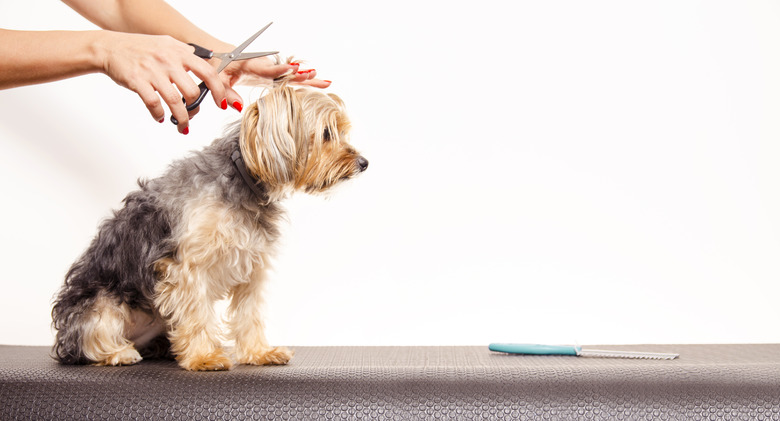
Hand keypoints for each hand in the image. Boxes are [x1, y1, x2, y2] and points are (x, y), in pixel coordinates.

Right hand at [97, 32, 233, 133]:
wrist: (109, 47)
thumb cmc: (139, 47)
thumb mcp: (166, 42)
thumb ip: (185, 52)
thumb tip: (205, 60)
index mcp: (179, 52)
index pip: (208, 72)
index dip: (218, 90)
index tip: (222, 103)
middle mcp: (168, 61)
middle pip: (192, 92)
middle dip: (195, 108)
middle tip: (193, 113)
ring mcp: (153, 72)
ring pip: (175, 102)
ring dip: (182, 118)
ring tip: (183, 125)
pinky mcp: (138, 82)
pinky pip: (154, 104)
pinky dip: (159, 114)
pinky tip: (160, 117)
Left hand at [216, 55, 331, 110]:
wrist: (220, 53)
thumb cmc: (217, 65)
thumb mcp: (217, 79)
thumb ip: (225, 93)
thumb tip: (238, 107)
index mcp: (250, 64)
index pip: (268, 68)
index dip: (281, 70)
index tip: (294, 69)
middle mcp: (263, 64)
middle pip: (285, 71)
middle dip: (300, 74)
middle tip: (314, 75)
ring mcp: (269, 68)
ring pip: (291, 74)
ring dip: (308, 78)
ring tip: (325, 82)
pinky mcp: (271, 73)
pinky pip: (289, 77)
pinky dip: (304, 79)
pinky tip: (318, 82)